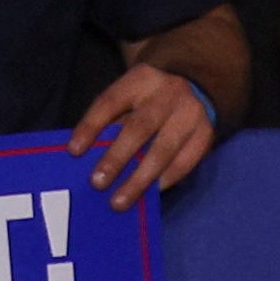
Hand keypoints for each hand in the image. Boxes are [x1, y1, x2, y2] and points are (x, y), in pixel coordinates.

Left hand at [68, 60, 220, 200]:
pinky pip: (184, 163)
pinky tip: (149, 195)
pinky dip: (165, 181)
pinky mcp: (205, 134)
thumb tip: (87, 157)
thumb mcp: (130, 95)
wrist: (196, 84)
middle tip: (97, 183)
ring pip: (163, 150)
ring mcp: (190, 115)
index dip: (91, 126)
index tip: (74, 151)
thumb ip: (112, 119)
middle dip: (117, 157)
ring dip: (140, 179)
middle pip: (140, 127)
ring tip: (120, 201)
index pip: (110, 102)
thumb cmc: (149, 98)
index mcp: (141, 79)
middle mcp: (168, 94)